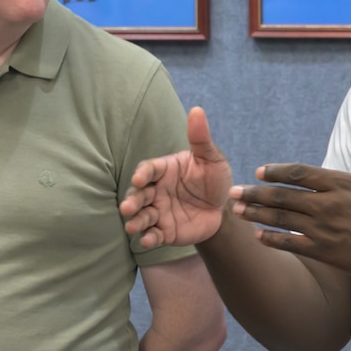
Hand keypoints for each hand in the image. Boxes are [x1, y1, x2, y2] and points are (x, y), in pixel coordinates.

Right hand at [120, 106, 233, 247]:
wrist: (223, 208)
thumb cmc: (214, 178)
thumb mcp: (211, 158)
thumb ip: (201, 139)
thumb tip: (197, 110)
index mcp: (164, 170)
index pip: (149, 169)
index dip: (143, 174)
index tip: (141, 179)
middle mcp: (156, 190)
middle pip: (139, 195)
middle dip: (132, 202)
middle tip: (127, 208)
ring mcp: (159, 211)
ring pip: (142, 216)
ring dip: (136, 221)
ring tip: (132, 227)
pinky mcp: (165, 231)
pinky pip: (153, 234)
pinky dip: (148, 238)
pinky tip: (147, 240)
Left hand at [230, 121, 350, 281]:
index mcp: (343, 183)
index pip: (300, 173)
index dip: (276, 171)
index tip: (260, 172)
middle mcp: (330, 205)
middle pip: (283, 196)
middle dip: (255, 194)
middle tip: (233, 192)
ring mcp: (326, 230)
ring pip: (282, 219)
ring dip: (257, 214)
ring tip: (237, 211)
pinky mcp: (327, 252)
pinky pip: (292, 244)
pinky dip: (273, 239)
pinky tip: (259, 236)